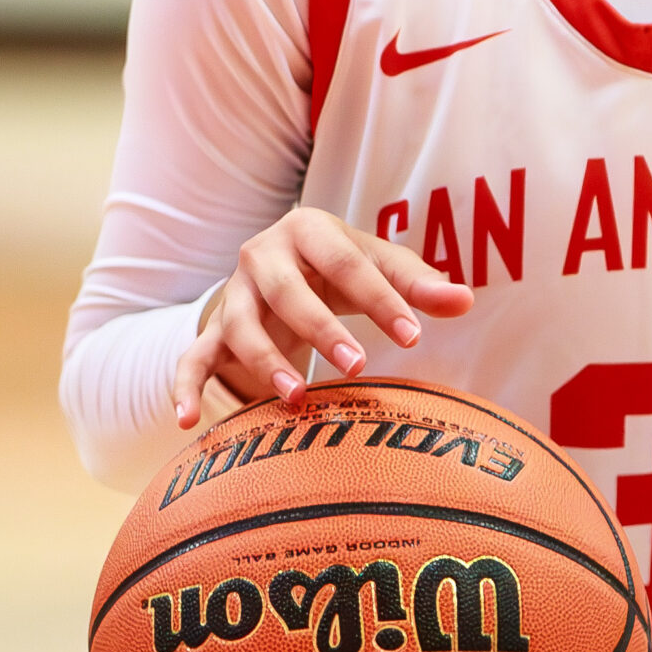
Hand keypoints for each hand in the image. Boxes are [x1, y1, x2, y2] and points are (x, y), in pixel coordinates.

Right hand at [172, 207, 472, 425]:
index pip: (346, 262)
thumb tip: (465, 300)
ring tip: (297, 398)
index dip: (380, 297)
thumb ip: (418, 284)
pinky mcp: (211, 333)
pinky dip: (186, 388)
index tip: (413, 335)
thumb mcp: (376, 266)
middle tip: (358, 366)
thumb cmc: (338, 269)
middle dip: (320, 328)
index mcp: (307, 230)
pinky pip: (192, 360)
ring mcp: (232, 296)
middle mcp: (261, 258)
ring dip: (265, 362)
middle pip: (286, 291)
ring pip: (239, 327)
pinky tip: (188, 421)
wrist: (276, 269)